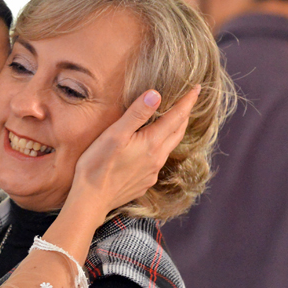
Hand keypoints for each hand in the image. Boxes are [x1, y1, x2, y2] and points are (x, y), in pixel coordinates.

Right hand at [71, 86, 199, 214]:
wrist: (91, 199)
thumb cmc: (97, 165)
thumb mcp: (114, 134)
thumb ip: (136, 114)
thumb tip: (156, 94)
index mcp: (152, 143)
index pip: (176, 117)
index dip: (187, 101)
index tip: (197, 88)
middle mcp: (157, 158)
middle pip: (178, 132)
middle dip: (184, 115)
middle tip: (189, 101)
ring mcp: (152, 172)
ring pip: (169, 147)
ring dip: (173, 132)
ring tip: (172, 121)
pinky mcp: (144, 182)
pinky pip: (158, 161)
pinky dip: (160, 148)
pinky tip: (150, 147)